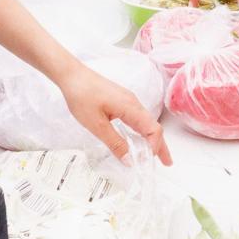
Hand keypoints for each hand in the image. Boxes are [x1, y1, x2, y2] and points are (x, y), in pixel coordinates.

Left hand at [57, 62, 172, 163]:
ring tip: (154, 155)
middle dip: (161, 145)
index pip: (153, 129)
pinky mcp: (121, 100)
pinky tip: (138, 139)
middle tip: (166, 163)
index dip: (155, 147)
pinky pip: (137, 118)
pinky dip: (142, 131)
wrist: (71, 75)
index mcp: (130, 107)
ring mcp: (128, 100)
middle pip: (153, 126)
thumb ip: (114, 143)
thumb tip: (130, 160)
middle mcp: (133, 103)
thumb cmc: (82, 95)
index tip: (149, 162)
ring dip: (151, 139)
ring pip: (146, 122)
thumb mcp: (96, 125)